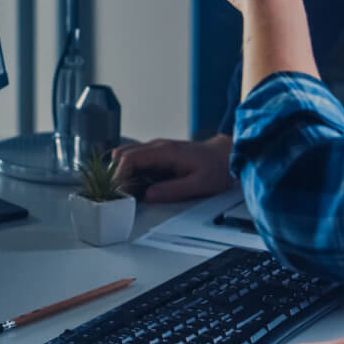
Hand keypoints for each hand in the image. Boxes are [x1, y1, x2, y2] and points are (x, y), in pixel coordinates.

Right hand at [111, 133, 232, 202]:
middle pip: (123, 156)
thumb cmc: (215, 169)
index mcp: (165, 152)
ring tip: (130, 195)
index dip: (119, 176)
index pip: (129, 158)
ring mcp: (156, 150)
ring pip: (127, 157)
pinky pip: (136, 162)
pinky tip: (139, 189)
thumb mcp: (199, 184)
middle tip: (122, 197)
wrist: (225, 155)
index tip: (119, 194)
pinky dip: (131, 174)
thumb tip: (148, 196)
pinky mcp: (157, 155)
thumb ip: (173, 190)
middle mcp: (157, 147)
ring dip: (123, 175)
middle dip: (117, 176)